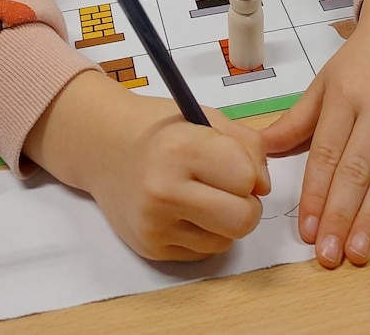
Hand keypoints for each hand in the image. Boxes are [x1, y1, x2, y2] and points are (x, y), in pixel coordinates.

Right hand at [24, 71, 269, 261]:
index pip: (245, 178)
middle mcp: (164, 190)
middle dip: (247, 205)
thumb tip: (264, 186)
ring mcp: (155, 225)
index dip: (250, 172)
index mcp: (180, 148)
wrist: (106, 148)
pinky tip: (186, 210)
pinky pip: (204, 252)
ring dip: (226, 221)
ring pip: (226, 241)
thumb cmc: (162, 128)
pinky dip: (206, 234)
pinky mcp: (152, 249)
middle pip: (242, 220)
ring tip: (204, 195)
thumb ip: (247, 145)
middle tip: (233, 189)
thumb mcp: (207, 117)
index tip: (237, 163)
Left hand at [260, 0, 369, 267]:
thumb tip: (263, 151)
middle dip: (340, 216)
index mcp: (344, 96)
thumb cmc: (361, 60)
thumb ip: (296, 120)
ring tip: (357, 252)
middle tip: (328, 254)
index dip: (316, 194)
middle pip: (357, 171)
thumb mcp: (323, 83)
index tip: (306, 230)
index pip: (327, 153)